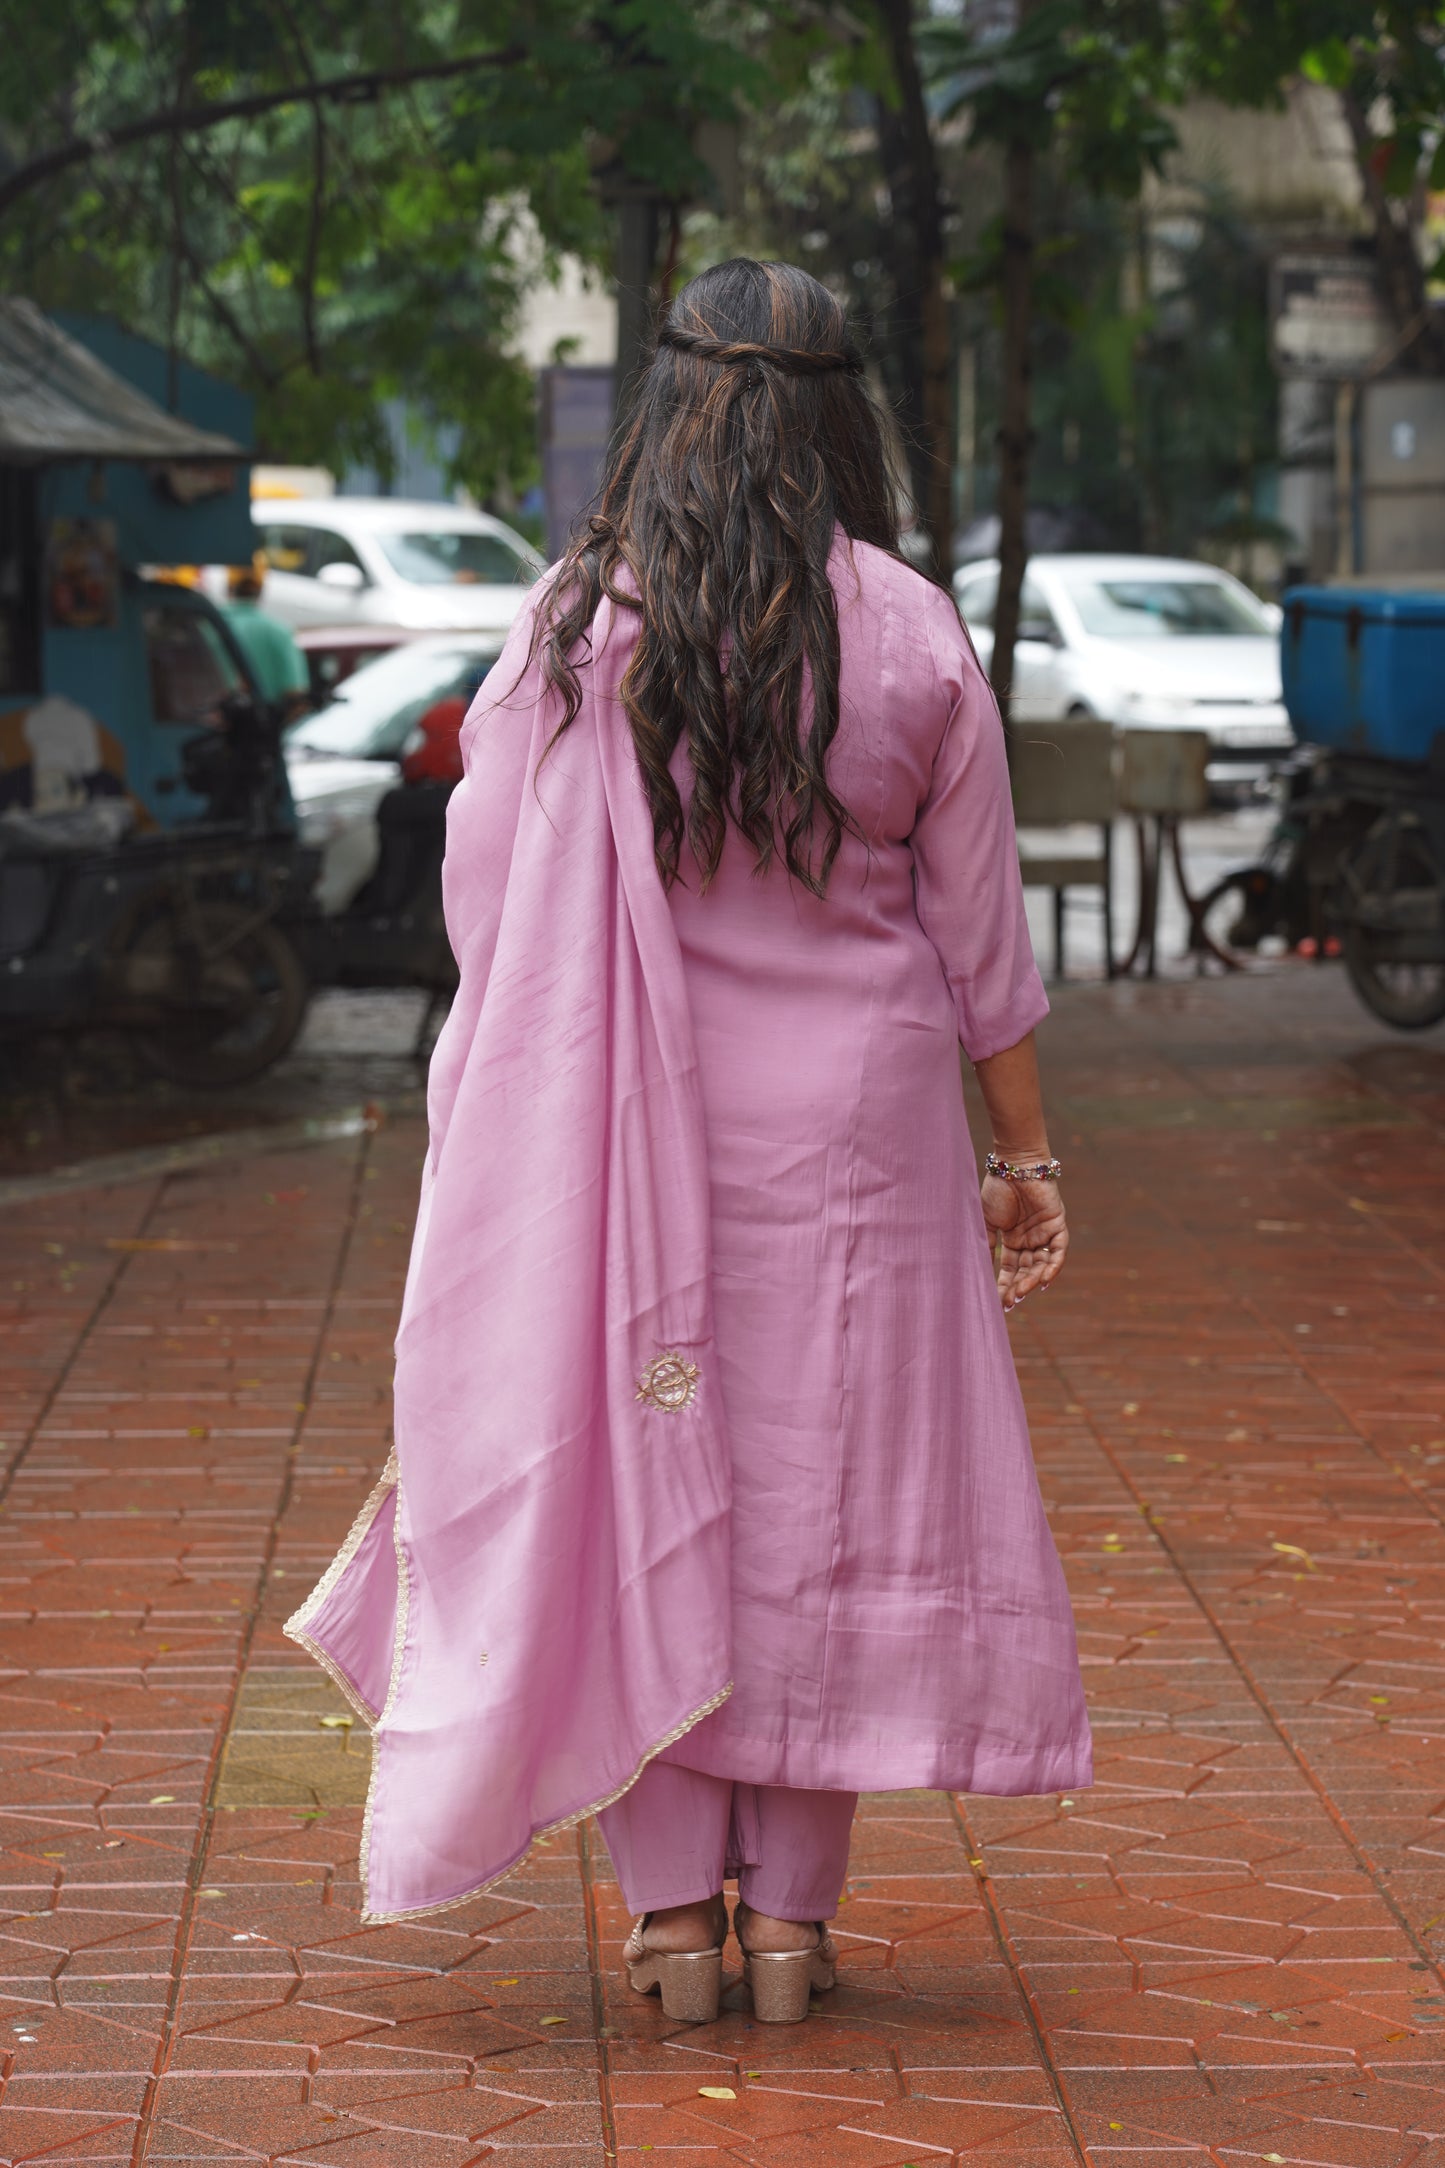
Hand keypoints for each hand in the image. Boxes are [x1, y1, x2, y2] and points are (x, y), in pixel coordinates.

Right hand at [980, 1172, 1067, 1311]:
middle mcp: (1030, 1239)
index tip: (997, 1303)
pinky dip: (1053, 1266)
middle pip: (1026, 1270)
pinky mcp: (1057, 1225)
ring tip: (1021, 1292)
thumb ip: (986, 1245)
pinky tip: (1043, 1281)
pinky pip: (1058, 1251)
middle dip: (1018, 1287)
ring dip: (1032, 1279)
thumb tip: (979, 1271)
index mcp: (1013, 1239)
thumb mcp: (986, 1222)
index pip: (1010, 1269)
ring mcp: (1044, 1233)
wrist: (1013, 1165)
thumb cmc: (997, 1189)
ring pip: (1042, 1264)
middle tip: (1010, 1301)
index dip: (1004, 1285)